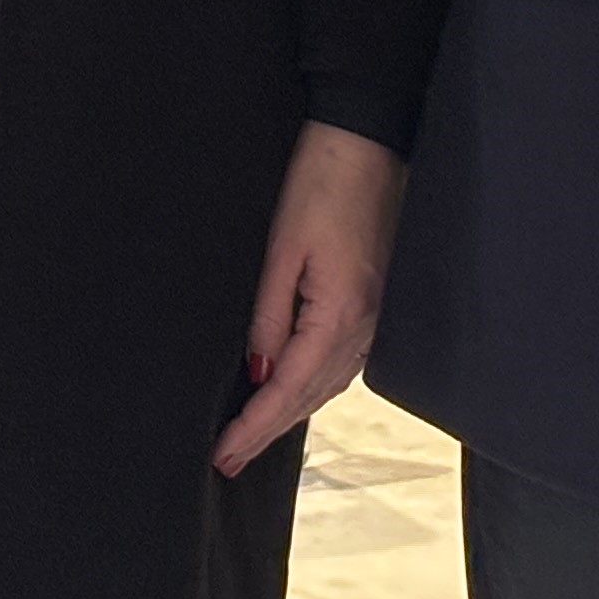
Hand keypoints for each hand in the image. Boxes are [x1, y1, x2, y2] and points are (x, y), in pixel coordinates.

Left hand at [215, 122, 405, 477]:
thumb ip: (268, 316)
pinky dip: (313, 385)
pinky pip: (341, 360)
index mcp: (340, 316)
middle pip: (311, 396)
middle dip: (269, 430)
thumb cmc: (322, 184)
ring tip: (253, 434)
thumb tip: (257, 372)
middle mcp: (365, 326)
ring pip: (328, 384)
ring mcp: (375, 317)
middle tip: (228, 457)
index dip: (254, 427)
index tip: (223, 454)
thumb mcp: (282, 250)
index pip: (289, 389)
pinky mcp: (375, 302)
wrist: (367, 140)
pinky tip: (294, 389)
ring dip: (292, 412)